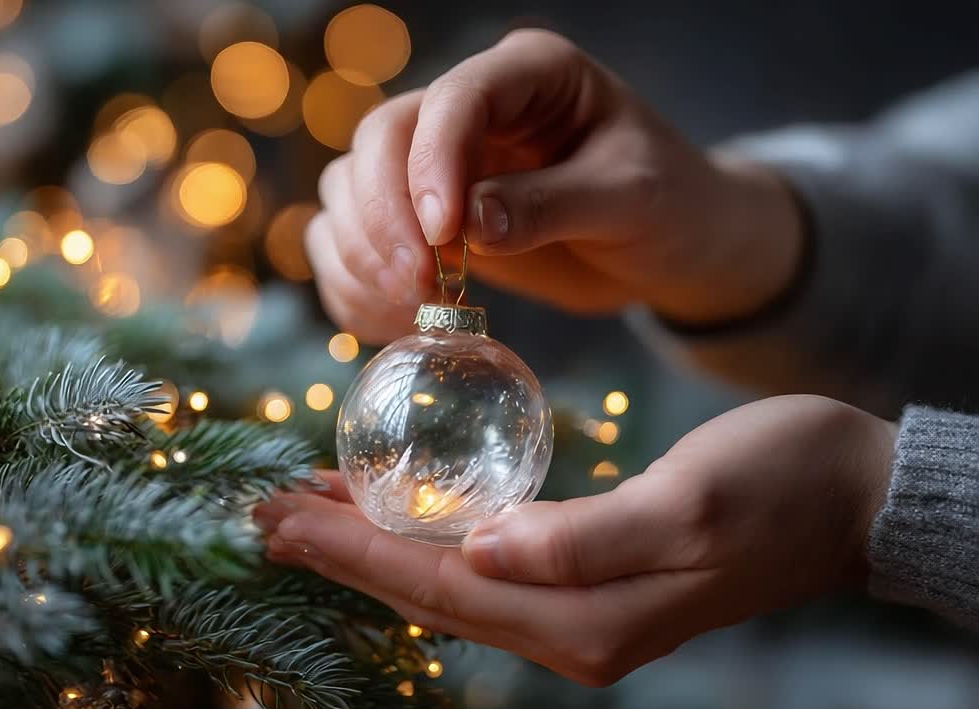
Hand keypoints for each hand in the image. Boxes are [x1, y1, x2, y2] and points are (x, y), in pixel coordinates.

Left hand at [254, 395, 895, 685]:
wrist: (849, 496)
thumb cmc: (779, 485)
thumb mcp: (686, 507)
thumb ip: (582, 540)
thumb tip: (483, 553)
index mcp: (583, 621)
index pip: (436, 586)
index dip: (350, 550)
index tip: (275, 516)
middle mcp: (569, 632)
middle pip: (426, 590)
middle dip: (339, 551)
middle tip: (261, 513)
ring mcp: (578, 614)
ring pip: (447, 581)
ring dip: (373, 545)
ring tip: (305, 509)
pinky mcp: (587, 583)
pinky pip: (482, 569)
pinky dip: (426, 539)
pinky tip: (396, 512)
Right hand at [306, 28, 804, 343]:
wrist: (671, 246)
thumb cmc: (670, 206)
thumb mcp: (632, 201)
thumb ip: (553, 206)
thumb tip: (470, 227)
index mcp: (528, 74)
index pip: (453, 99)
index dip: (433, 164)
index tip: (443, 237)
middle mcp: (468, 109)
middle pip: (380, 139)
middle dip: (384, 216)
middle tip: (417, 284)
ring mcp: (435, 165)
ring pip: (349, 188)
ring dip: (360, 252)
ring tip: (410, 306)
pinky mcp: (420, 221)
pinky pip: (350, 241)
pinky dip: (352, 284)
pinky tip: (391, 322)